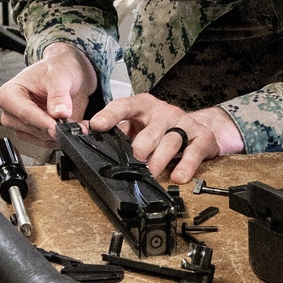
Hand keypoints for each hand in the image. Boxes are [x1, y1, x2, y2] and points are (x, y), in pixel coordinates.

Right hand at [0, 43, 98, 137]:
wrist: (67, 72)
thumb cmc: (56, 69)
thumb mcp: (59, 76)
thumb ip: (58, 95)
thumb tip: (60, 113)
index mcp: (8, 95)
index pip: (25, 113)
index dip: (43, 122)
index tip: (58, 128)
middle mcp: (11, 113)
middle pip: (32, 129)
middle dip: (54, 128)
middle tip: (74, 123)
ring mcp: (21, 126)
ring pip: (41, 139)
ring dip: (61, 134)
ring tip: (76, 122)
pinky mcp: (34, 134)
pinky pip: (48, 143)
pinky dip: (63, 137)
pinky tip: (72, 126)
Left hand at [90, 94, 243, 183]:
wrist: (197, 127)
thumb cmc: (158, 128)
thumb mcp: (134, 125)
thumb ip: (110, 128)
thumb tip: (80, 131)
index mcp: (143, 106)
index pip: (124, 106)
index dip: (110, 115)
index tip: (97, 125)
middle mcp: (164, 112)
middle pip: (150, 130)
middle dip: (140, 147)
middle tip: (133, 160)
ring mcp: (184, 124)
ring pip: (170, 141)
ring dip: (159, 159)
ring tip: (152, 172)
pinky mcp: (202, 137)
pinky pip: (194, 151)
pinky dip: (186, 165)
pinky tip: (178, 177)